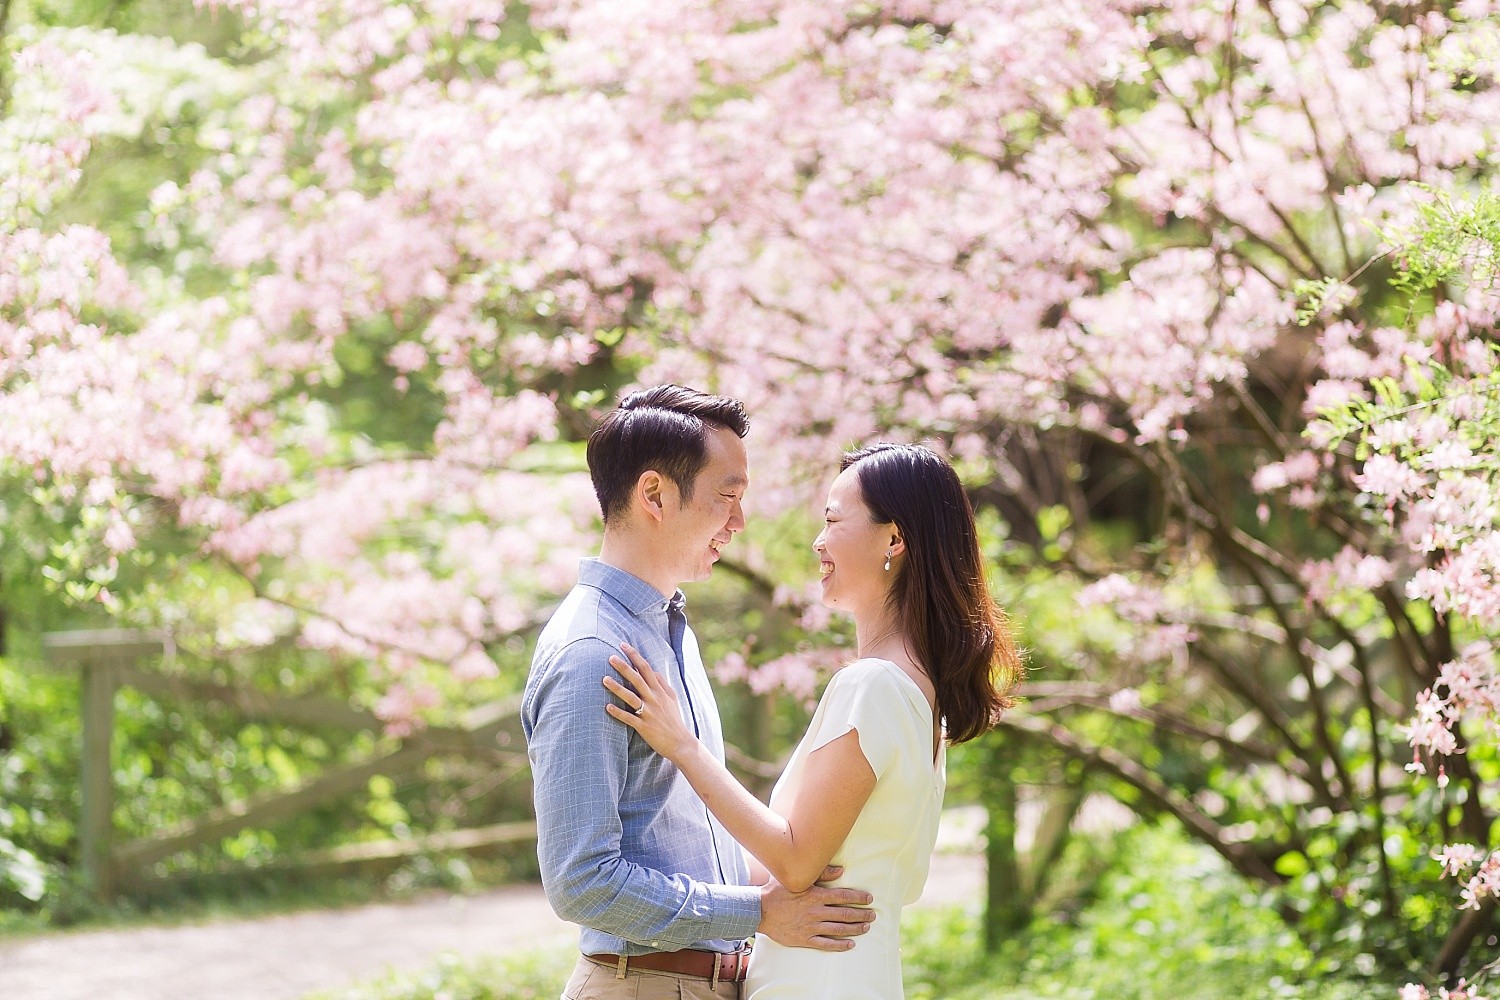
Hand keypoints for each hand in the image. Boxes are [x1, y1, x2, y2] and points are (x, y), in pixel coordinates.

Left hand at [603, 642, 695, 760]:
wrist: (680, 743)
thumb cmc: (674, 720)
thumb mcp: (672, 698)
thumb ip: (662, 683)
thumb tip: (653, 671)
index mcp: (660, 691)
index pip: (646, 668)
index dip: (635, 656)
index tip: (623, 645)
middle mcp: (654, 699)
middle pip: (637, 679)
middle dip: (624, 667)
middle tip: (610, 657)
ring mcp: (649, 713)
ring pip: (631, 697)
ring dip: (617, 688)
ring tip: (604, 679)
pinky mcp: (644, 726)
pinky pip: (629, 718)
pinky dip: (618, 713)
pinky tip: (607, 707)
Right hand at [757, 867, 875, 951]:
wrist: (758, 911)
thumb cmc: (777, 891)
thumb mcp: (797, 877)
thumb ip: (821, 873)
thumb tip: (841, 870)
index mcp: (815, 895)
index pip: (843, 896)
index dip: (858, 897)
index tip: (869, 898)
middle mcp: (815, 911)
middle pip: (844, 913)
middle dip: (861, 914)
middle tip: (873, 915)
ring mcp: (810, 927)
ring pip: (838, 929)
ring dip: (855, 928)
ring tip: (866, 927)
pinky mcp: (804, 939)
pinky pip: (826, 944)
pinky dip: (839, 945)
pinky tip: (850, 944)